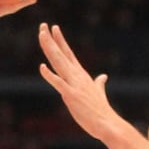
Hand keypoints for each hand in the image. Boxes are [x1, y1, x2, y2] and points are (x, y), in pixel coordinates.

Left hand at [36, 23, 121, 140]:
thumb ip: (99, 83)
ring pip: (58, 63)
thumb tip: (103, 76)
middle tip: (42, 25)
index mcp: (81, 75)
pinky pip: (58, 83)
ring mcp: (74, 85)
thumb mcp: (99, 93)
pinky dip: (50, 75)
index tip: (54, 28)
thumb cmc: (101, 111)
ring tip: (42, 35)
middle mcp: (77, 76)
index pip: (68, 53)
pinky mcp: (71, 96)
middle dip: (51, 39)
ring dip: (49, 48)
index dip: (60, 40)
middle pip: (61, 54)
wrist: (107, 124)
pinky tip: (42, 67)